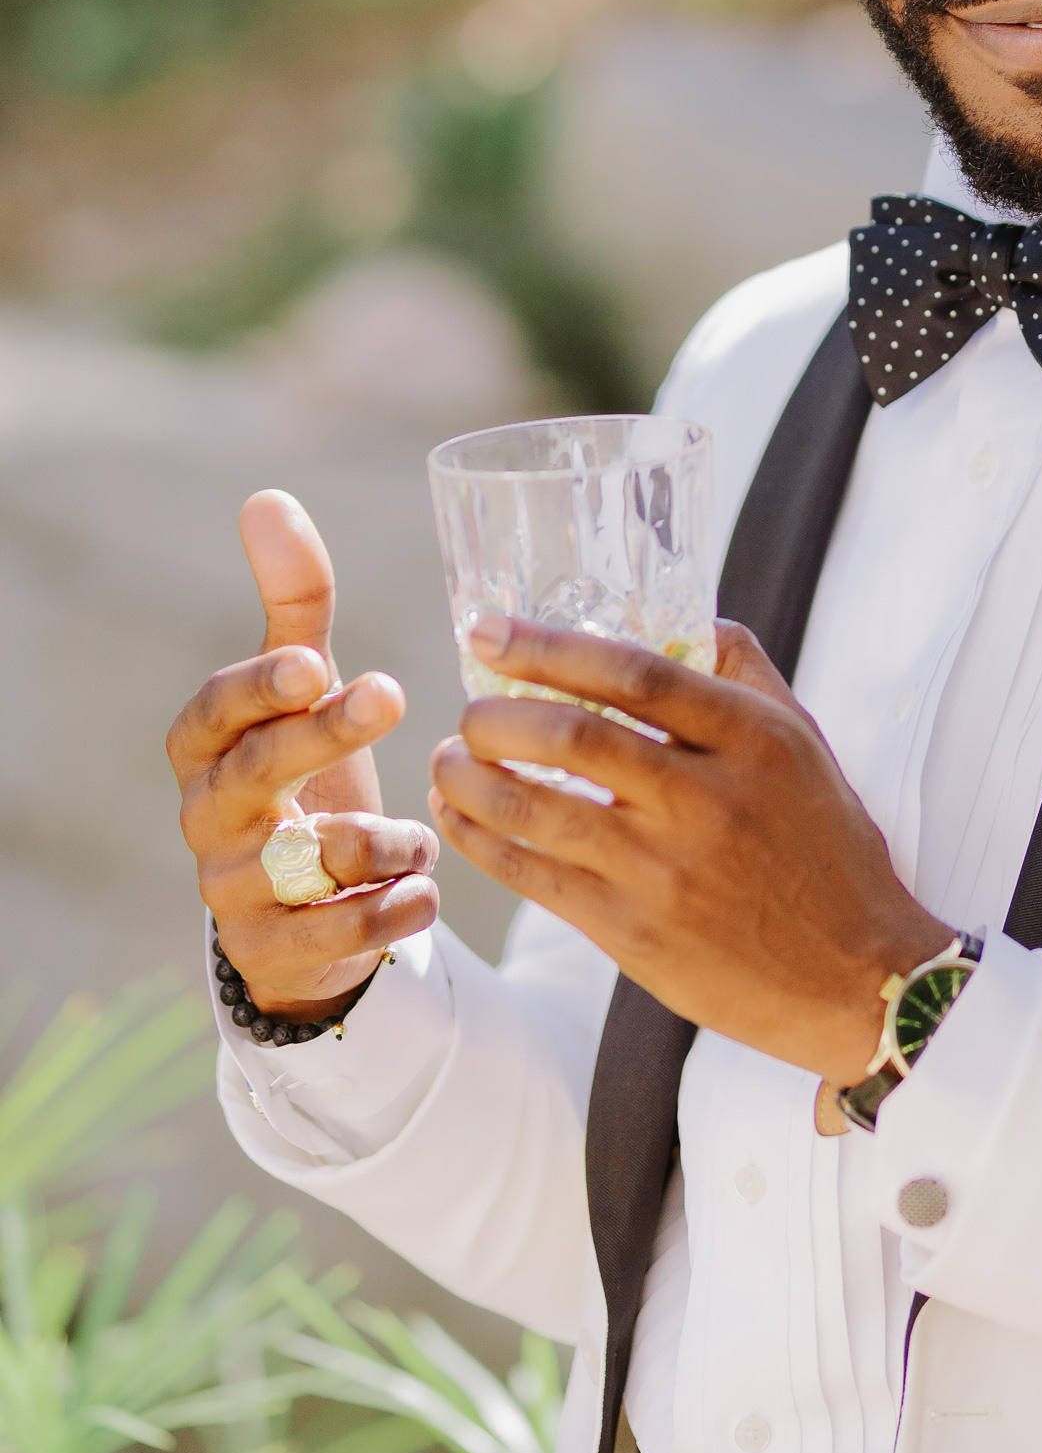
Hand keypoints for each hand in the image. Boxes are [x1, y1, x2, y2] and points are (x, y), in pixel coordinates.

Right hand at [166, 490, 439, 1017]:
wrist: (300, 908)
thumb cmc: (302, 772)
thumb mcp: (303, 692)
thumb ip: (294, 605)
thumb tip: (267, 499)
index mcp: (207, 749)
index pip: (214, 710)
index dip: (259, 687)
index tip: (314, 662)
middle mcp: (208, 818)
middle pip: (257, 773)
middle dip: (322, 735)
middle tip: (389, 691)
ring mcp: (235, 891)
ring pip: (305, 860)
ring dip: (379, 839)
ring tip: (419, 835)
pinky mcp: (274, 953)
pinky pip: (335, 933)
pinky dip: (389, 910)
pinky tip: (424, 891)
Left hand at [428, 614, 943, 1083]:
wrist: (857, 976)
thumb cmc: (829, 851)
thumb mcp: (804, 744)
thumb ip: (745, 675)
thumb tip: (686, 617)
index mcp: (750, 739)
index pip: (633, 672)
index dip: (549, 646)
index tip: (490, 632)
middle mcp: (706, 799)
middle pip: (572, 737)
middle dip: (496, 715)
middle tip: (469, 708)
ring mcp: (665, 871)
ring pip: (537, 810)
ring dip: (472, 778)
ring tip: (449, 760)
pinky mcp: (635, 934)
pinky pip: (536, 878)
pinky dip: (484, 843)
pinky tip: (461, 819)